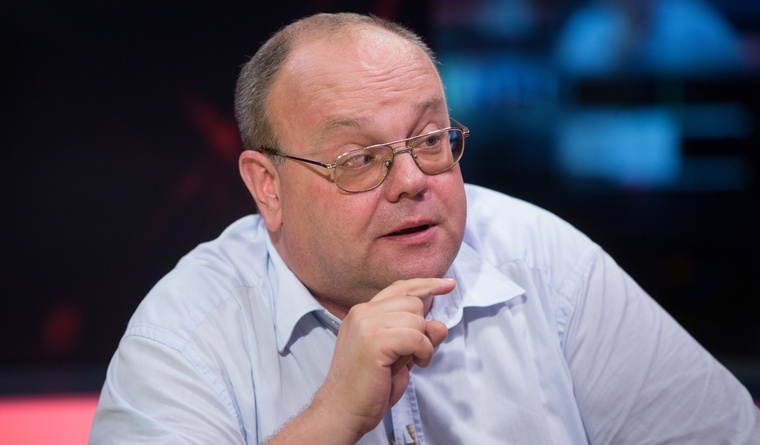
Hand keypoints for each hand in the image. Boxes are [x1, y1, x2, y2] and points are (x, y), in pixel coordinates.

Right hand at [311, 278, 452, 440]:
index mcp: (363, 313)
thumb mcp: (399, 357)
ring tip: (411, 362)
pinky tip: (415, 365)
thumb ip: (417, 337)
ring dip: (423, 343)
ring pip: (416, 318)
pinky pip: (416, 336)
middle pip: (413, 302)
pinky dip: (423, 352)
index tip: (448, 285)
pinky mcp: (375, 340)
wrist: (342, 411)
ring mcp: (367, 324)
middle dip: (421, 328)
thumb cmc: (367, 388)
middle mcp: (363, 312)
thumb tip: (439, 324)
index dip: (427, 284)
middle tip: (412, 353)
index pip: (400, 288)